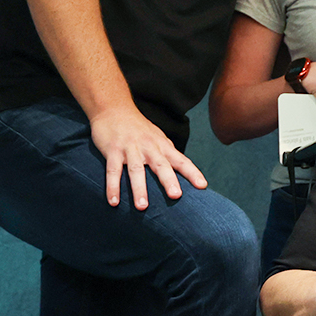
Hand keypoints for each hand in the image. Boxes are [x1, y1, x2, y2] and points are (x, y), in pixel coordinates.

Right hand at [89, 106, 207, 209]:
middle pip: (161, 165)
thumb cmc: (139, 129)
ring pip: (136, 170)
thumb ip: (168, 156)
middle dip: (169, 181)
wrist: (113, 109)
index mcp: (163, 146)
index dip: (192, 173)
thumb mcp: (158, 139)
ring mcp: (131, 148)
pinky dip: (113, 186)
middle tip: (176, 196)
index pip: (181, 160)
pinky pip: (113, 170)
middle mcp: (149, 147)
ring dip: (139, 189)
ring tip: (142, 207)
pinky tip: (114, 202)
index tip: (202, 186)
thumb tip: (183, 176)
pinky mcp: (113, 150)